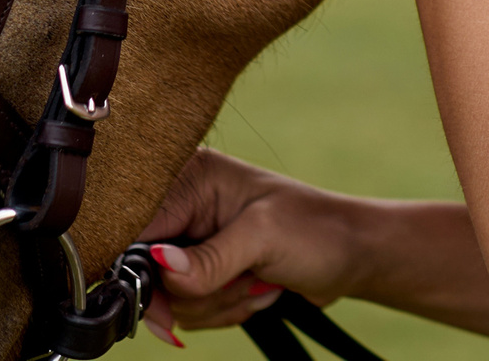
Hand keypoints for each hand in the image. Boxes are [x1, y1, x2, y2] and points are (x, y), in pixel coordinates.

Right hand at [134, 150, 363, 337]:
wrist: (352, 254)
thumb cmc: (316, 230)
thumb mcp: (264, 239)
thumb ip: (210, 257)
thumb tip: (158, 266)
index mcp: (192, 177)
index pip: (136, 228)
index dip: (144, 271)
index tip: (170, 299)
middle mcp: (185, 205)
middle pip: (147, 271)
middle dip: (196, 291)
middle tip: (243, 280)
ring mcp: (194, 240)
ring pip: (170, 297)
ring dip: (217, 302)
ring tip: (258, 280)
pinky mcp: (204, 269)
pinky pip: (188, 309)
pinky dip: (222, 310)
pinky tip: (256, 289)